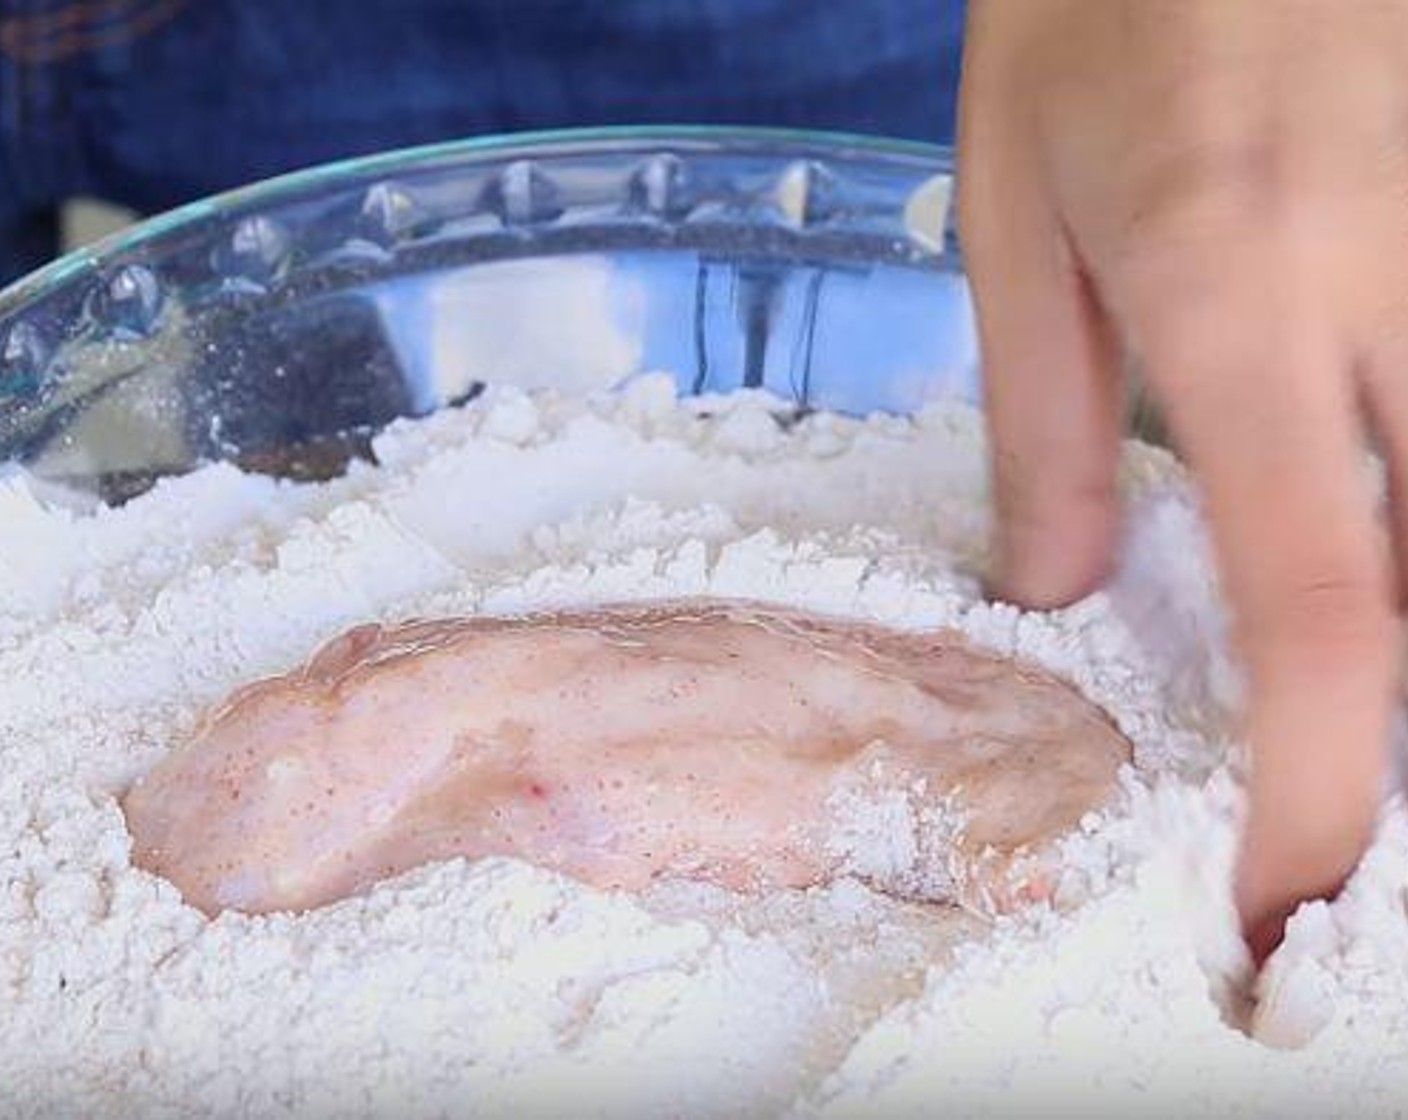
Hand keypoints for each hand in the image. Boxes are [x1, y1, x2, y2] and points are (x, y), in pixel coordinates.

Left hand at [958, 0, 1405, 961]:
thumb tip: (1061, 592)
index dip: (1321, 785)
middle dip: (1402, 742)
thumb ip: (1048, 417)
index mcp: (1238, 293)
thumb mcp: (1018, 211)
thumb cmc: (1094, 8)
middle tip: (1334, 829)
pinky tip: (1375, 519)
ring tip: (1332, 698)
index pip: (1328, 604)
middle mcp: (1403, 283)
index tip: (1287, 892)